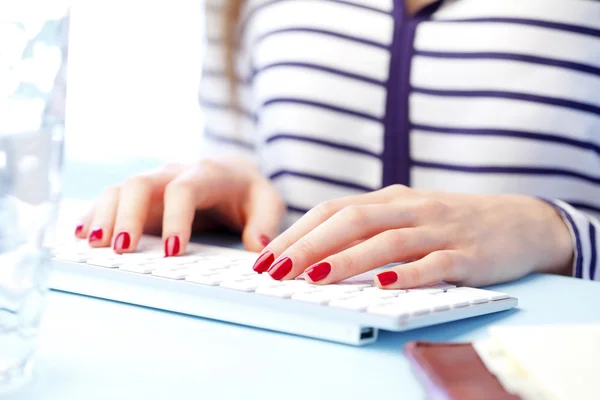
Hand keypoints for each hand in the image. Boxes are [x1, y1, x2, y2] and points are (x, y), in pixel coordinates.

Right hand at [75, 156, 284, 254]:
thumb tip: (258, 247)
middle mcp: (175, 173)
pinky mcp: (142, 195)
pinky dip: (96, 214)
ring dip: (105, 215)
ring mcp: (154, 182)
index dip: (176, 218)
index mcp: (208, 174)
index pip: (184, 190)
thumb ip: (266, 222)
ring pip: (121, 189)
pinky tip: (83, 234)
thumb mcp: (267, 202)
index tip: (173, 252)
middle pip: (142, 184)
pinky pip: (112, 197)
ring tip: (94, 245)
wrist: (233, 172)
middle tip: (121, 250)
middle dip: (128, 216)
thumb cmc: (249, 192)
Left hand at [253, 185, 572, 287]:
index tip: (264, 257)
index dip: (297, 233)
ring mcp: (440, 230)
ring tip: (314, 277)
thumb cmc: (451, 223)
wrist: (521, 222)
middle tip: (275, 270)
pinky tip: (384, 283)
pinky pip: (435, 263)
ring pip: (387, 241)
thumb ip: (369, 229)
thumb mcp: (407, 217)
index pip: (333, 210)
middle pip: (352, 221)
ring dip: (348, 258)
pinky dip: (408, 273)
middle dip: (308, 246)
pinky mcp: (468, 255)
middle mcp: (410, 209)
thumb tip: (314, 255)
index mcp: (391, 199)